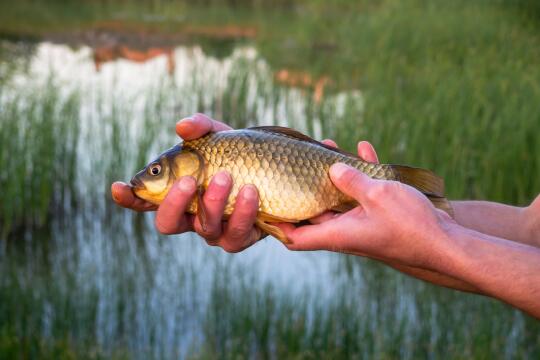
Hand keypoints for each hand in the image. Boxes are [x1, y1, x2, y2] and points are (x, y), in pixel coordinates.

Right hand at [111, 113, 262, 251]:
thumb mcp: (218, 135)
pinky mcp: (242, 237)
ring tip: (232, 179)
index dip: (129, 198)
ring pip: (207, 229)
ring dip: (216, 205)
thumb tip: (181, 128)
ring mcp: (215, 230)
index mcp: (177, 193)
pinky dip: (247, 214)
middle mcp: (191, 216)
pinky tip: (253, 192)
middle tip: (190, 180)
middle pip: (168, 223)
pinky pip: (240, 235)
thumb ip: (199, 128)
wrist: (274, 169)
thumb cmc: (236, 153)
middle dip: (175, 203)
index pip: (145, 200)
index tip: (118, 187)